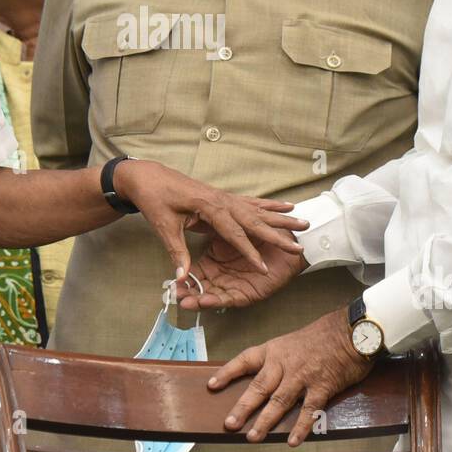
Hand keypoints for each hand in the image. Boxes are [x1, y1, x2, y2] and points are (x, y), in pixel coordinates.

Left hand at [113, 160, 307, 278]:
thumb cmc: (155, 198)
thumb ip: (177, 252)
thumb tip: (182, 277)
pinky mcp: (223, 196)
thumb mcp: (163, 226)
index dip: (249, 252)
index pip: (234, 233)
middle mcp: (222, 200)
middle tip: (298, 247)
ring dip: (282, 217)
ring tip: (304, 222)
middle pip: (255, 220)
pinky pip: (252, 203)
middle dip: (278, 234)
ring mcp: (224, 196)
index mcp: (209, 206)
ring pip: (259, 210)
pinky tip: (287, 205)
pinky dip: (271, 205)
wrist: (148, 174)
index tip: (263, 268)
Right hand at [174, 228, 307, 309]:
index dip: (182, 280)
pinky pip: (230, 299)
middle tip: (173, 299)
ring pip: (212, 297)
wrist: (289, 242)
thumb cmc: (258, 232)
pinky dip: (217, 301)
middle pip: (201, 289)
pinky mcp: (247, 294)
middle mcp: (222, 276)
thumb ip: (211, 233)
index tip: (167, 283)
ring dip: (198, 301)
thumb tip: (190, 233)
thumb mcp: (228, 228)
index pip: (194, 274)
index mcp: (214, 261)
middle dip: (187, 294)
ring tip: (185, 304)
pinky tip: (205, 302)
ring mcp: (234, 286)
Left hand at [206, 308, 372, 445]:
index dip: (227, 372)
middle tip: (229, 424)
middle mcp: (284, 363)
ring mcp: (303, 376)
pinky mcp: (322, 386)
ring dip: (265, 421)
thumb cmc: (321, 336)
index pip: (244, 360)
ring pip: (279, 401)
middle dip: (242, 407)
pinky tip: (292, 441)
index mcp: (274, 350)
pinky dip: (300, 426)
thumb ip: (277, 360)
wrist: (350, 330)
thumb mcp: (291, 342)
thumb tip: (262, 379)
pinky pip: (309, 410)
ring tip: (253, 437)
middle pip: (259, 387)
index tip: (211, 385)